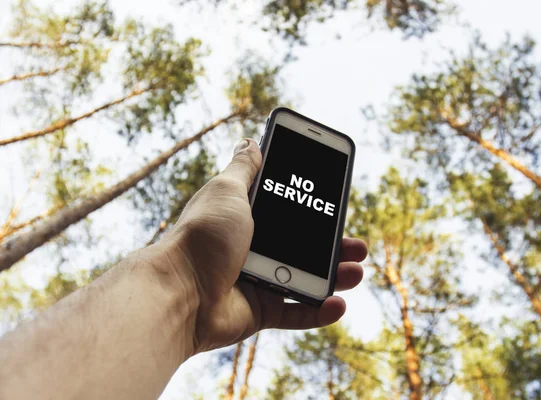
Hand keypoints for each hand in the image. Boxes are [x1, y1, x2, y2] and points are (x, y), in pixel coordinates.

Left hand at [160, 138, 366, 351]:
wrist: (179, 290)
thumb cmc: (203, 235)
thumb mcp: (227, 191)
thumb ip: (244, 168)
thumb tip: (251, 141)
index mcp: (248, 220)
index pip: (289, 212)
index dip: (314, 209)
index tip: (336, 204)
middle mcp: (254, 249)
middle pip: (304, 247)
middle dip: (334, 246)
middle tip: (356, 245)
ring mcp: (258, 281)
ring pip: (306, 279)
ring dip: (335, 277)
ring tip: (356, 272)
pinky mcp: (260, 311)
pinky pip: (296, 312)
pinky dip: (318, 311)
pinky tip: (338, 304)